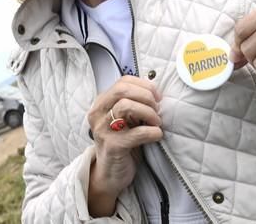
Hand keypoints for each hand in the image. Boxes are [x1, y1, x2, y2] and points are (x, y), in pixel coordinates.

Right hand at [86, 75, 162, 216]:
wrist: (109, 174)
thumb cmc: (121, 143)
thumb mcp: (124, 120)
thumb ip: (133, 104)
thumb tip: (156, 93)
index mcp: (102, 103)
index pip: (123, 81)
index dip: (144, 85)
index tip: (157, 96)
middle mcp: (98, 113)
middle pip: (122, 89)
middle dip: (146, 96)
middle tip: (157, 108)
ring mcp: (103, 129)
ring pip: (126, 106)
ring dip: (148, 112)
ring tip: (156, 123)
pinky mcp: (112, 146)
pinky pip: (136, 133)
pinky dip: (151, 132)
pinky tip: (157, 135)